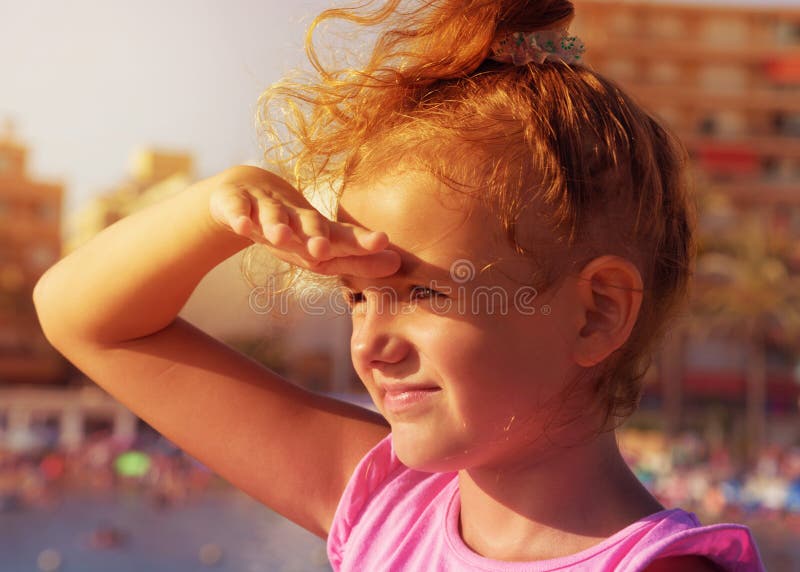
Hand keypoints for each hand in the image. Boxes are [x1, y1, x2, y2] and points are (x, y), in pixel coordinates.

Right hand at [208, 166, 400, 277]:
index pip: (342, 237)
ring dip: (277, 225)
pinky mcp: (235, 202)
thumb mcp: (321, 247)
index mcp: (316, 230)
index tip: (383, 241)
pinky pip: (236, 210)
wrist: (246, 192)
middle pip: (308, 224)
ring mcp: (264, 208)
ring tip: (282, 236)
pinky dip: (238, 216)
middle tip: (323, 249)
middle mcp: (294, 216)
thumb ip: (356, 259)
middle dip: (316, 236)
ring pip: (272, 215)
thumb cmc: (292, 228)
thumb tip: (397, 264)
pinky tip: (242, 226)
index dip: (360, 241)